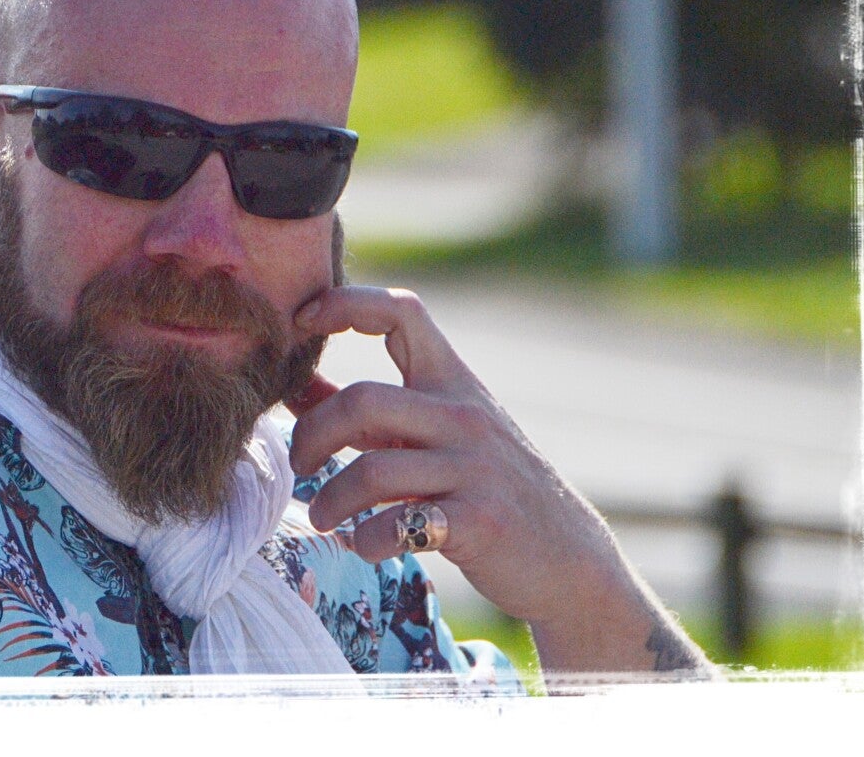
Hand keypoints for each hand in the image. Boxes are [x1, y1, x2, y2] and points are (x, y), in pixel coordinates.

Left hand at [283, 286, 713, 675]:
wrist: (569, 560)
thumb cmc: (485, 489)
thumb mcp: (435, 436)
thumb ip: (368, 414)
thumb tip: (294, 387)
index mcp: (452, 382)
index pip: (400, 312)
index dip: (345, 304)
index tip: (301, 321)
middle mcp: (464, 416)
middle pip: (362, 402)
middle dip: (312, 435)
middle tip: (297, 464)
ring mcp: (474, 468)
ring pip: (371, 472)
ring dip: (331, 500)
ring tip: (322, 517)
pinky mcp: (479, 522)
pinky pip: (398, 525)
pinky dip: (367, 539)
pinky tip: (364, 544)